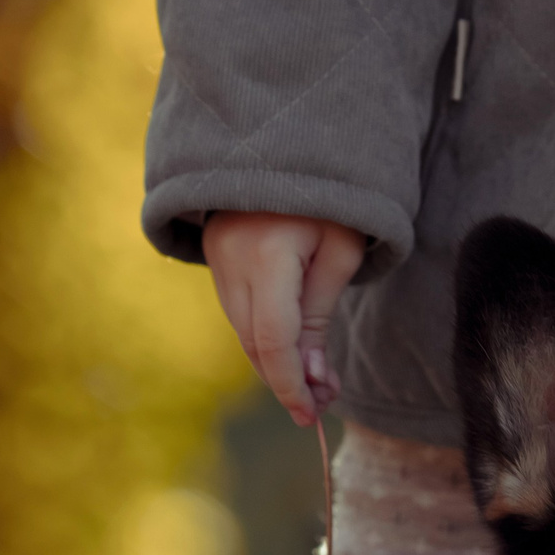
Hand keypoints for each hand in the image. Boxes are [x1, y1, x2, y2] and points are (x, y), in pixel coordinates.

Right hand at [204, 212, 366, 425]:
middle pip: (252, 342)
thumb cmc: (330, 196)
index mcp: (267, 255)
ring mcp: (216, 256)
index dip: (290, 384)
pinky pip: (238, 310)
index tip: (310, 415)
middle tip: (321, 407)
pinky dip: (263, 337)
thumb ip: (320, 316)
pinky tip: (294, 351)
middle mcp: (230, 259)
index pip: (272, 340)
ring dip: (275, 362)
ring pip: (242, 330)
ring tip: (317, 384)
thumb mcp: (340, 252)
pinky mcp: (214, 255)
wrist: (284, 139)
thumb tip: (313, 379)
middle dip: (286, 380)